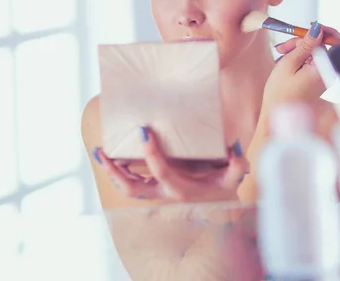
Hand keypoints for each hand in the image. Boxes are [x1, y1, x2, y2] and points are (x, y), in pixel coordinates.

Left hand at [93, 127, 248, 202]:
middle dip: (115, 170)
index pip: (161, 170)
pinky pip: (132, 184)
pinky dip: (119, 173)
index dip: (150, 152)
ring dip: (112, 172)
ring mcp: (157, 194)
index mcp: (182, 189)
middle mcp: (165, 194)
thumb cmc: (225, 188)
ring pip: (127, 188)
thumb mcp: (235, 176)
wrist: (219, 207)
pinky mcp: (154, 191)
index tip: (144, 131)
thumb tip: (233, 147)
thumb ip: (238, 164)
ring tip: (100, 153)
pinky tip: (112, 158)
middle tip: (104, 151)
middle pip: (132, 187)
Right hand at [262, 22, 339, 113]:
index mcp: (324, 69)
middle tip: (284, 46)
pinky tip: (286, 61)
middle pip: (322, 45)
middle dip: (303, 41)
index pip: (333, 41)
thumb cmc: (280, 93)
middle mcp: (328, 73)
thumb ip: (305, 44)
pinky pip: (312, 61)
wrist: (276, 115)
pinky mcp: (318, 78)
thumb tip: (318, 29)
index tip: (306, 28)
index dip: (320, 31)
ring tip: (281, 54)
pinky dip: (300, 57)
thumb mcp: (289, 63)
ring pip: (315, 52)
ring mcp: (324, 76)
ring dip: (298, 49)